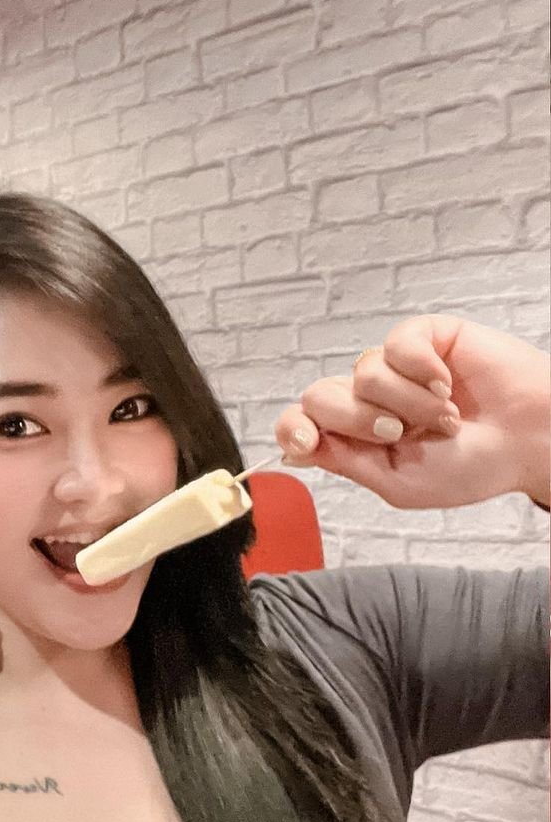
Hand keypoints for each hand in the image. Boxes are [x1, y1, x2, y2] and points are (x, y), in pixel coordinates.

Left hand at [274, 316, 550, 508]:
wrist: (530, 441)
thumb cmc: (473, 466)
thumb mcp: (400, 482)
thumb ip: (347, 462)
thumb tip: (296, 450)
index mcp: (355, 438)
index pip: (300, 425)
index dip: (293, 430)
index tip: (307, 442)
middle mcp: (367, 401)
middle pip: (321, 395)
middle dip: (359, 421)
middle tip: (402, 434)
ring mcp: (393, 368)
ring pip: (362, 372)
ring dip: (407, 402)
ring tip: (444, 416)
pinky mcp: (422, 338)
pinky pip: (397, 344)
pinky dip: (423, 370)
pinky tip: (447, 385)